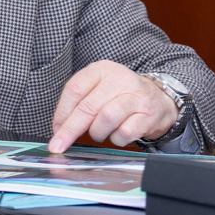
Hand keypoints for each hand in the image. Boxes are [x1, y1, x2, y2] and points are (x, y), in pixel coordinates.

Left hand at [47, 61, 179, 152]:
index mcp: (103, 69)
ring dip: (98, 133)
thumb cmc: (121, 97)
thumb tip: (59, 129)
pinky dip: (116, 139)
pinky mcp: (148, 115)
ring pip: (106, 119)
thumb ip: (80, 103)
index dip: (62, 112)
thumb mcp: (100, 89)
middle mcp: (120, 79)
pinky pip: (124, 133)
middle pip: (88, 107)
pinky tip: (118, 134)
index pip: (75, 88)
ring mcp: (136, 96)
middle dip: (70, 130)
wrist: (158, 100)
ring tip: (100, 133)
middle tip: (59, 146)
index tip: (56, 129)